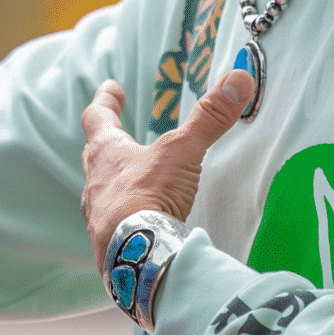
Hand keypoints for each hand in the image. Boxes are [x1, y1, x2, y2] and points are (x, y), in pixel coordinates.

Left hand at [80, 70, 253, 269]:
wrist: (136, 255)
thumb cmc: (149, 196)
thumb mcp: (182, 151)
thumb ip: (209, 118)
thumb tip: (238, 79)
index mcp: (107, 153)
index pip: (98, 117)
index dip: (105, 100)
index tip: (110, 87)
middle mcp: (95, 181)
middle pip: (95, 153)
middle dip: (105, 140)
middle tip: (112, 131)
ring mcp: (97, 214)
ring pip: (99, 189)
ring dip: (111, 180)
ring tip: (124, 179)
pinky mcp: (106, 242)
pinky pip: (110, 222)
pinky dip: (120, 215)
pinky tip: (133, 221)